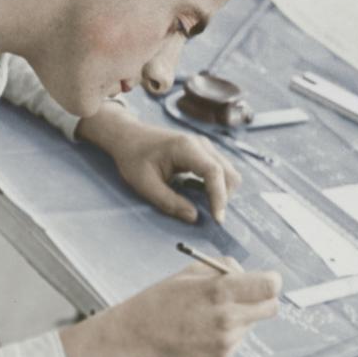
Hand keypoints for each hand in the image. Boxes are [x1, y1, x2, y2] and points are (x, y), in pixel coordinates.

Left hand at [76, 102, 240, 222]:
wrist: (128, 136)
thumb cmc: (133, 157)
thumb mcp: (145, 184)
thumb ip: (169, 202)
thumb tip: (194, 217)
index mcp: (186, 147)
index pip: (214, 172)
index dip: (219, 197)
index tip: (217, 219)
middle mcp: (201, 144)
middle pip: (228, 174)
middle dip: (222, 197)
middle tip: (206, 215)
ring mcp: (204, 146)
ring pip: (228, 173)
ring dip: (219, 192)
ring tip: (196, 202)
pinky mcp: (203, 152)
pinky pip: (220, 172)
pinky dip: (214, 186)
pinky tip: (194, 192)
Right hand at [119, 259, 281, 356]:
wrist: (139, 334)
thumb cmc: (162, 298)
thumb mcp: (191, 271)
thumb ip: (224, 267)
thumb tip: (247, 273)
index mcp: (220, 290)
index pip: (270, 286)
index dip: (270, 281)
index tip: (264, 280)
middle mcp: (228, 317)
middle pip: (272, 307)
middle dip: (263, 299)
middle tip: (247, 295)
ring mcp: (226, 340)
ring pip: (254, 323)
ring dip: (243, 315)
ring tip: (214, 312)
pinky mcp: (222, 356)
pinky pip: (239, 338)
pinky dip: (230, 331)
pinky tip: (206, 327)